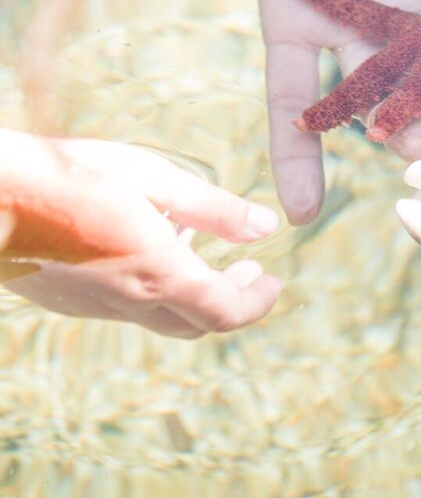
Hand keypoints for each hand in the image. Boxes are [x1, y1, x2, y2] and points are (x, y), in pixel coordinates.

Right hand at [0, 130, 280, 337]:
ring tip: (195, 242)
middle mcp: (128, 302)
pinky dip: (153, 287)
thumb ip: (213, 208)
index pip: (225, 311)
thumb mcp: (152, 177)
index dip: (258, 302)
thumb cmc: (70, 175)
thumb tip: (265, 227)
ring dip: (191, 291)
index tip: (274, 282)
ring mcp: (94, 307)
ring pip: (159, 316)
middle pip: (196, 322)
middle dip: (231, 300)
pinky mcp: (69, 302)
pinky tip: (145, 241)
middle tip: (249, 269)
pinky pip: (124, 306)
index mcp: (158, 274)